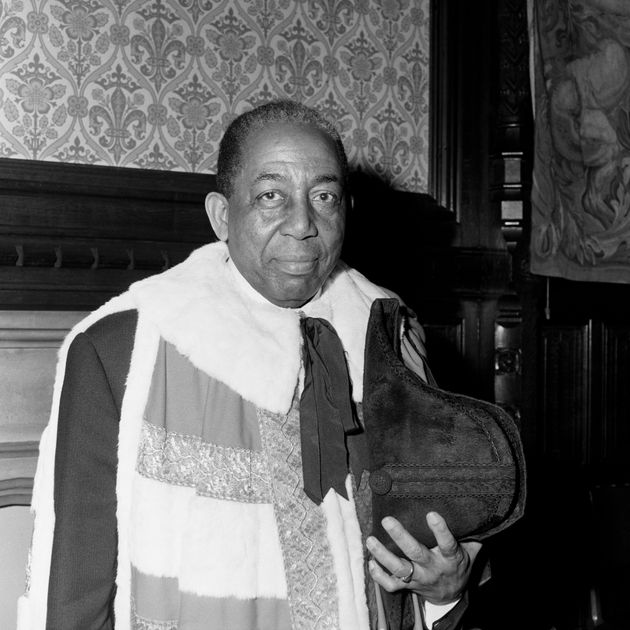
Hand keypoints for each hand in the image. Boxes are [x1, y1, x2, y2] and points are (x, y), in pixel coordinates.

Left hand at [366, 512, 481, 604]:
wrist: (451, 595)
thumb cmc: (459, 564)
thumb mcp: (470, 550)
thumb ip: (472, 533)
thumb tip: (476, 511)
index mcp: (450, 558)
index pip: (447, 544)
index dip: (440, 530)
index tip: (431, 513)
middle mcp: (433, 568)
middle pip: (416, 553)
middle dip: (401, 536)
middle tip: (387, 520)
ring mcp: (419, 579)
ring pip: (399, 569)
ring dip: (383, 555)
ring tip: (370, 540)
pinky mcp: (408, 587)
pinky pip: (392, 585)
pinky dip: (379, 576)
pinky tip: (371, 563)